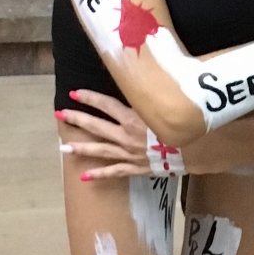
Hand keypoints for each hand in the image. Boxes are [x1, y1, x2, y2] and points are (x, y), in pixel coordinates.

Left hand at [56, 89, 181, 180]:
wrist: (194, 151)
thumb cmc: (182, 125)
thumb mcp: (167, 105)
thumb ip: (153, 96)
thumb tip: (147, 78)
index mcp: (134, 117)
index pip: (106, 104)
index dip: (89, 98)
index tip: (74, 93)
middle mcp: (127, 135)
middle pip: (97, 125)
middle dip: (77, 119)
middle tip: (59, 114)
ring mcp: (129, 153)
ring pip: (100, 150)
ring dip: (80, 148)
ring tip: (63, 148)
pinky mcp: (135, 168)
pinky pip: (114, 172)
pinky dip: (99, 174)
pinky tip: (83, 176)